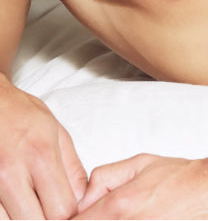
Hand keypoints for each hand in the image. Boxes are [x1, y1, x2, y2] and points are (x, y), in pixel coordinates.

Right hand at [0, 80, 86, 218]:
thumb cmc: (21, 115)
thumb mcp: (57, 132)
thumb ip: (72, 168)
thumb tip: (82, 199)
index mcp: (40, 155)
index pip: (62, 209)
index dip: (69, 214)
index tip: (69, 208)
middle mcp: (10, 173)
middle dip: (46, 219)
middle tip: (49, 207)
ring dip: (23, 217)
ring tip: (31, 201)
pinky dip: (7, 214)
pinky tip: (15, 201)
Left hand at [74, 154, 207, 219]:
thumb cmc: (182, 178)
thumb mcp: (141, 162)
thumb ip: (103, 177)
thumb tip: (82, 199)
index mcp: (117, 207)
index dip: (72, 219)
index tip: (80, 215)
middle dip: (93, 220)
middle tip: (111, 212)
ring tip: (132, 212)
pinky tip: (144, 216)